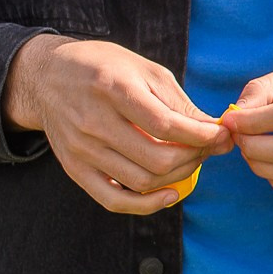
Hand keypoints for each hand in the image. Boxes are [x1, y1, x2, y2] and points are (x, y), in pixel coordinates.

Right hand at [4, 36, 229, 213]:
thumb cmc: (106, 68)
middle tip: (210, 147)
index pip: (166, 125)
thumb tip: (216, 132)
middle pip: (157, 158)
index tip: (223, 135)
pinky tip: (169, 194)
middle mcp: (93, 122)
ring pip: (141, 181)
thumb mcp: (146, 71)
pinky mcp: (74, 168)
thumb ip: (179, 104)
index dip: (203, 136)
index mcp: (114, 89)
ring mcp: (81, 149)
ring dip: (179, 176)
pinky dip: (146, 205)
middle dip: (196, 157)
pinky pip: (113, 200)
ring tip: (192, 160)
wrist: (48, 76)